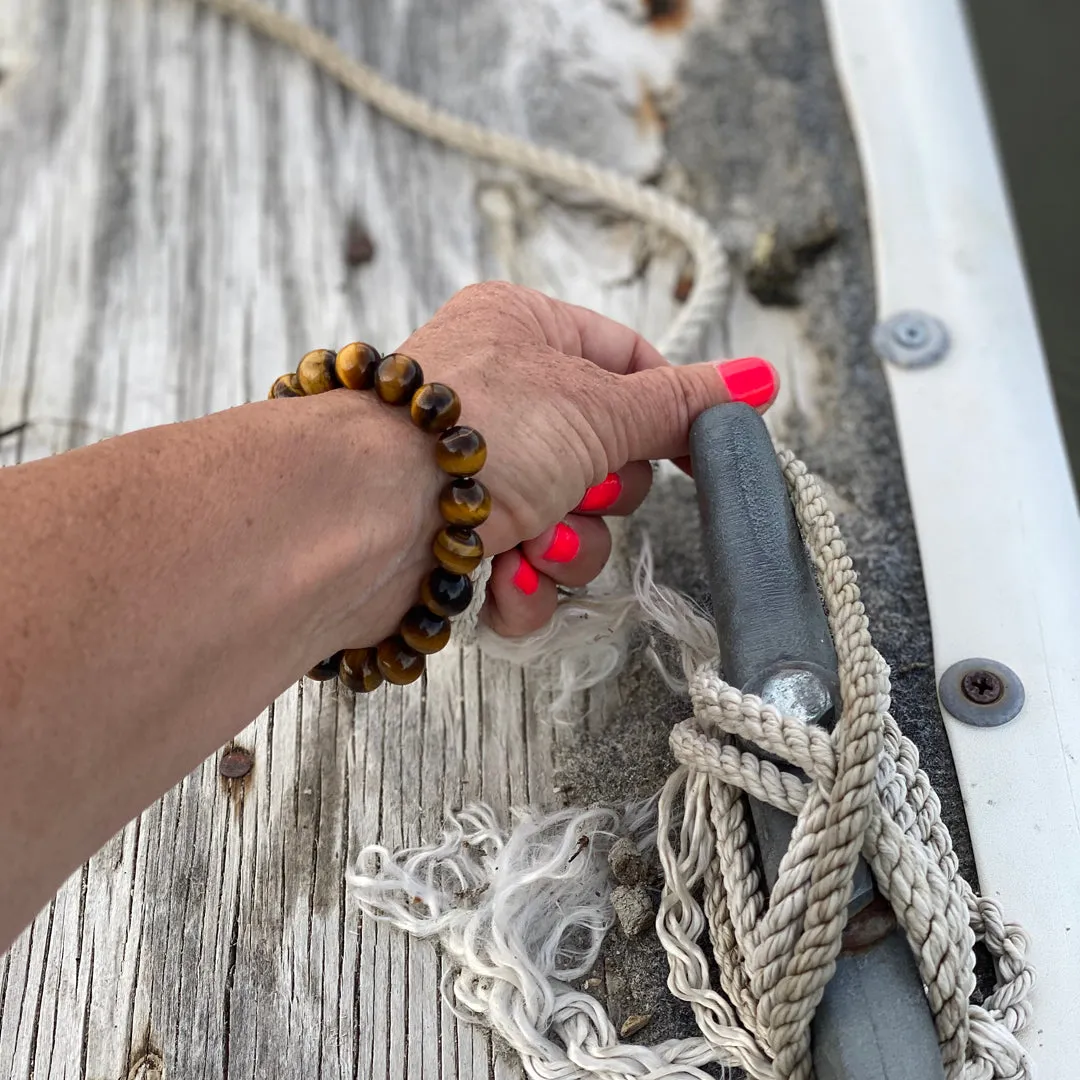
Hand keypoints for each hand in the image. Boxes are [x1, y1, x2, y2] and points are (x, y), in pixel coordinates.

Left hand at [395, 282, 779, 636]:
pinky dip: (524, 589)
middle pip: (606, 456)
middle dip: (599, 494)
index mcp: (523, 332)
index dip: (667, 410)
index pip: (627, 362)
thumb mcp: (597, 404)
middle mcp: (499, 399)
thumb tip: (758, 378)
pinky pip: (527, 574)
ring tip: (530, 545)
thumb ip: (679, 403)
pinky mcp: (457, 543)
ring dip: (564, 549)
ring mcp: (476, 474)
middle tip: (573, 488)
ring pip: (572, 525)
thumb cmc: (474, 434)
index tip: (700, 450)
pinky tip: (503, 584)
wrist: (362, 518)